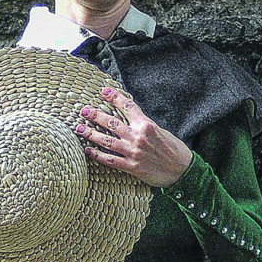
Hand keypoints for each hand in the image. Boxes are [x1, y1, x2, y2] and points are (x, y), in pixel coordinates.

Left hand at [76, 86, 192, 188]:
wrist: (182, 170)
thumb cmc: (174, 150)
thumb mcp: (160, 131)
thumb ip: (144, 126)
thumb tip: (130, 121)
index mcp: (146, 124)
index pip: (127, 106)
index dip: (114, 97)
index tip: (103, 91)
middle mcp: (138, 137)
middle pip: (111, 123)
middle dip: (95, 115)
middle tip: (83, 110)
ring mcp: (133, 152)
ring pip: (106, 140)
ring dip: (90, 134)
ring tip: (79, 128)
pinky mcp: (131, 167)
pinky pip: (109, 160)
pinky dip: (97, 155)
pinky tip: (87, 150)